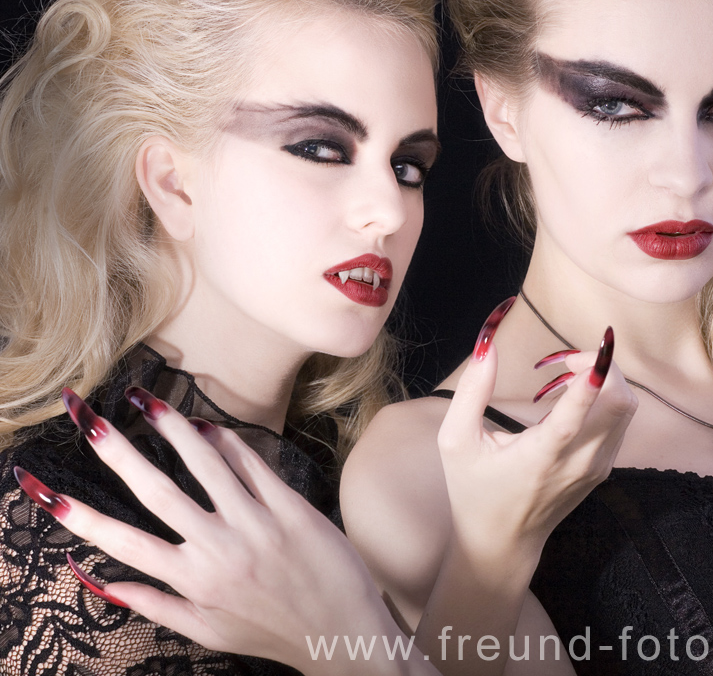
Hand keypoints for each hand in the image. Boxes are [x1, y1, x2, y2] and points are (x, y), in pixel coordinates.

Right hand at [15, 389, 409, 674]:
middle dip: (118, 451)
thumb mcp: (206, 630)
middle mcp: (219, 551)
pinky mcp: (291, 508)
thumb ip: (155, 603)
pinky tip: (208, 424)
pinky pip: (253, 464)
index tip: (49, 492)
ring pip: (207, 464)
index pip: (125, 544)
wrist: (342, 633)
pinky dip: (228, 441)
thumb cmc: (270, 630)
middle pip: (158, 492)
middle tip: (89, 417)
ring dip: (172, 428)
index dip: (83, 517)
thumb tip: (100, 581)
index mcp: (193, 582)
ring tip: (147, 400)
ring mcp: (257, 525)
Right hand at [437, 300, 636, 566]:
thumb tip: (487, 343)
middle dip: (601, 366)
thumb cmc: (472, 489)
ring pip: (625, 410)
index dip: (592, 380)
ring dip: (603, 380)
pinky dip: (603, 398)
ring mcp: (596, 468)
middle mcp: (578, 464)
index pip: (576, 417)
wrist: (501, 543)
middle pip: (619, 404)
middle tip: (564, 359)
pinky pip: (617, 422)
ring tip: (561, 378)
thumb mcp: (456, 440)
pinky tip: (567, 400)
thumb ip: (472, 390)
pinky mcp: (602, 469)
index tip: (603, 348)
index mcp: (540, 458)